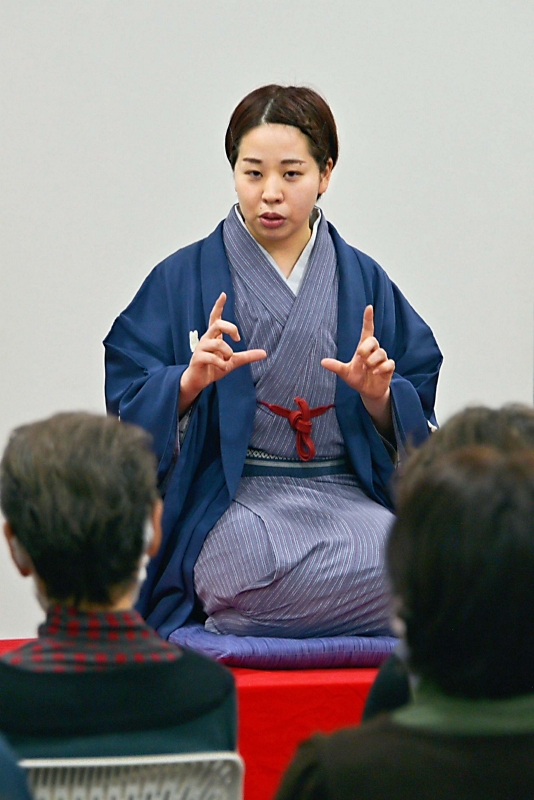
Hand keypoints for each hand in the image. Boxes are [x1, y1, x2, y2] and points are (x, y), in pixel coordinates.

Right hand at [179, 292, 265, 413]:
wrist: (198, 381)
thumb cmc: (214, 368)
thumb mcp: (233, 361)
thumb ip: (247, 356)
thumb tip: (264, 353)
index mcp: (214, 336)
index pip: (215, 317)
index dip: (219, 306)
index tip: (223, 294)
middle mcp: (206, 339)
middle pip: (217, 324)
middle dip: (230, 328)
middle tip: (238, 339)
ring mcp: (201, 348)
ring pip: (217, 343)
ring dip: (227, 353)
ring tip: (227, 360)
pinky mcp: (197, 358)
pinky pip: (212, 358)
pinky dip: (222, 364)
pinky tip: (223, 368)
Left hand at [321, 305, 394, 432]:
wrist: (368, 391)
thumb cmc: (357, 378)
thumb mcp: (345, 373)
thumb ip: (336, 366)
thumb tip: (323, 362)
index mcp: (363, 348)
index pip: (367, 330)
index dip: (368, 319)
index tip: (368, 307)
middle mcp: (373, 351)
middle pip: (373, 340)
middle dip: (366, 348)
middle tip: (360, 357)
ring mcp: (382, 359)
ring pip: (381, 352)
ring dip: (372, 360)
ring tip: (367, 368)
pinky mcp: (389, 368)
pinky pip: (389, 363)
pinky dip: (382, 367)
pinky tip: (375, 372)